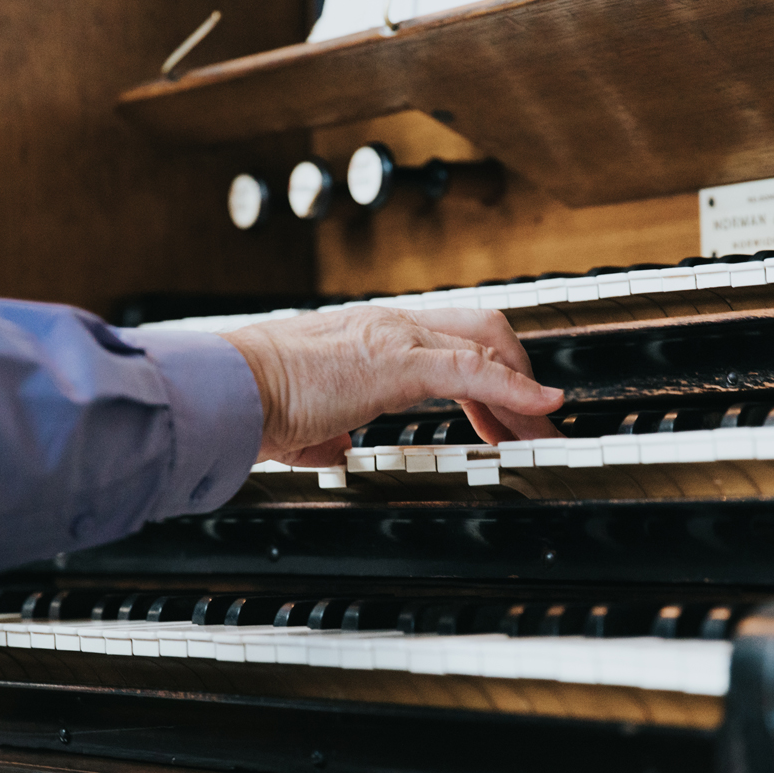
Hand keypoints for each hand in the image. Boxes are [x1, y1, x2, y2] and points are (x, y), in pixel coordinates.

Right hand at [222, 307, 564, 465]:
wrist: (228, 392)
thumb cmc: (252, 405)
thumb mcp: (303, 422)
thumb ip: (328, 431)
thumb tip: (335, 447)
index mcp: (369, 336)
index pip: (449, 341)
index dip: (488, 378)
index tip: (503, 418)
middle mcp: (389, 325)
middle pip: (483, 331)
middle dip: (520, 378)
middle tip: (538, 427)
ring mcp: (395, 335)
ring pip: (488, 343)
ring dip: (525, 392)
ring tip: (546, 433)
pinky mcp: (397, 360)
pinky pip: (475, 370)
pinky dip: (517, 389)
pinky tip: (540, 409)